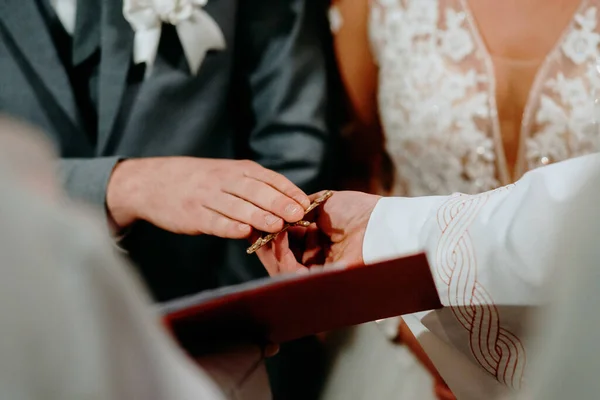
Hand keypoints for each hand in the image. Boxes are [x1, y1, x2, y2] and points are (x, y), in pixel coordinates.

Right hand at [106, 157, 310, 237]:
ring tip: (277, 226)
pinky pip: (213, 221)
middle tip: (298, 215)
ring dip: (258, 215)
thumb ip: (254, 187)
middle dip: (278, 202)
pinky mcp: (192, 215)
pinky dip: (228, 226)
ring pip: (236, 206)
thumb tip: (289, 206)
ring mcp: (206, 197)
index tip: (305, 204)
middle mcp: (223, 180)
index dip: (288, 191)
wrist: (153, 182)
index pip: (268, 178)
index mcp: (237, 169)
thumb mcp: (227, 174)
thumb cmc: (199, 180)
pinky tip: (243, 233)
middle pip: (255, 190)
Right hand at [255, 190, 380, 274]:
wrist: (377, 222)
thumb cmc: (357, 210)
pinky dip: (281, 257)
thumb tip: (279, 214)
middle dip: (266, 243)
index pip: (288, 239)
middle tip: (253, 227)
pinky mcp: (321, 281)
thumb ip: (299, 209)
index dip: (272, 230)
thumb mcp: (323, 202)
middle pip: (282, 256)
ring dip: (271, 250)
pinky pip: (293, 274)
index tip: (258, 218)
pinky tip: (276, 239)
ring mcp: (319, 270)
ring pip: (283, 267)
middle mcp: (318, 256)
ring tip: (264, 232)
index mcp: (320, 237)